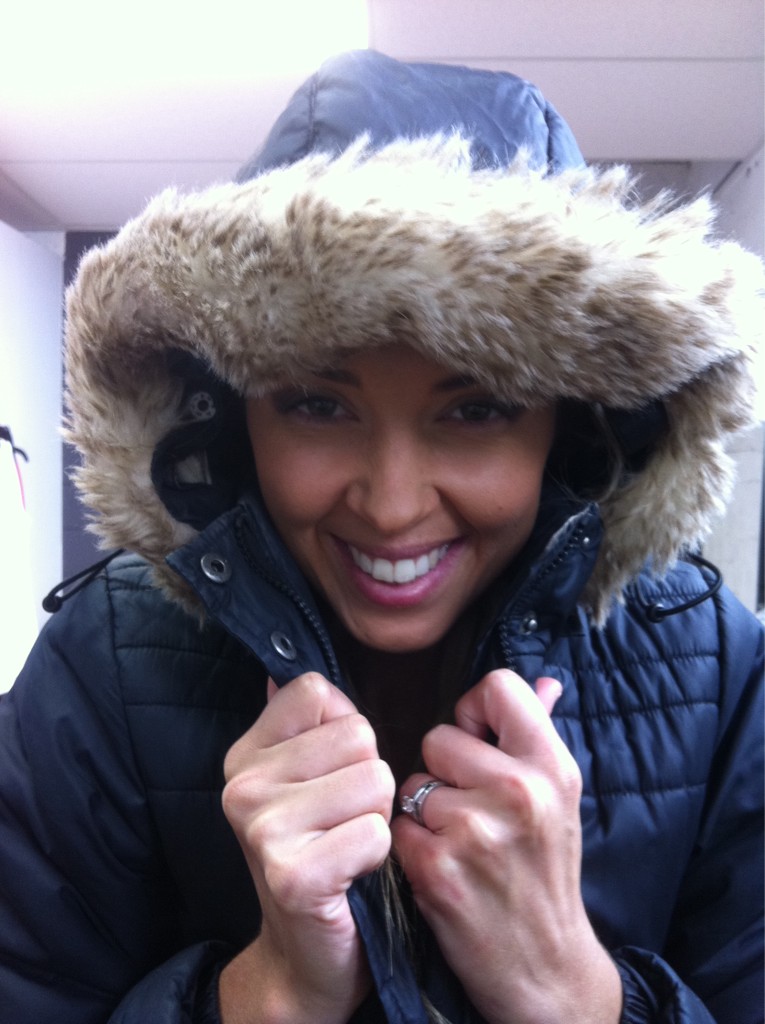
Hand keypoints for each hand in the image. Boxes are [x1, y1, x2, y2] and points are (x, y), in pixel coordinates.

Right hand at [219, 673, 394, 1023]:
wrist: (306, 954)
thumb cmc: (323, 852)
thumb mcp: (305, 781)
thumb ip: (301, 725)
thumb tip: (280, 668)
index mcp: (245, 753)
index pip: (318, 690)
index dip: (346, 730)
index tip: (331, 775)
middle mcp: (242, 785)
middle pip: (358, 733)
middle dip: (370, 777)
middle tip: (343, 820)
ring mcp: (261, 829)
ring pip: (375, 778)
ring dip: (378, 816)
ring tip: (348, 844)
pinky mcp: (292, 874)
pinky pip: (376, 832)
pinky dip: (379, 855)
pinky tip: (352, 873)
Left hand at [392, 670, 620, 1023]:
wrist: (546, 968)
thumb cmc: (545, 874)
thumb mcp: (560, 801)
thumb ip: (541, 737)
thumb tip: (543, 683)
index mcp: (552, 767)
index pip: (498, 685)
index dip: (475, 711)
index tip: (477, 743)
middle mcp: (519, 792)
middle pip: (438, 737)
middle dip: (443, 770)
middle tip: (468, 809)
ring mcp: (476, 831)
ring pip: (410, 783)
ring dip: (423, 812)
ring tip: (457, 844)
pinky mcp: (437, 868)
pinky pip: (396, 825)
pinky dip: (408, 846)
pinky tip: (439, 869)